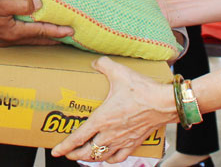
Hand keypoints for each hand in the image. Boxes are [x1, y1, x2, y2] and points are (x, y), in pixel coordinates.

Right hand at [0, 0, 73, 45]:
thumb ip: (20, 4)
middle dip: (54, 39)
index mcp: (13, 33)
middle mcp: (11, 40)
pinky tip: (34, 29)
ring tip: (58, 35)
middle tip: (70, 37)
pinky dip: (33, 34)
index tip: (72, 31)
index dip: (57, 31)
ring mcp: (4, 40)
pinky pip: (22, 37)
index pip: (41, 32)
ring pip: (31, 40)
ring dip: (44, 37)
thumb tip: (40, 4)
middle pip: (38, 40)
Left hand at [50, 57, 177, 161]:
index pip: (78, 138)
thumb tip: (95, 62)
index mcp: (102, 119)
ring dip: (91, 158)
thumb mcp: (119, 72)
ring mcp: (122, 140)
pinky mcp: (134, 142)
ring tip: (85, 156)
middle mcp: (110, 134)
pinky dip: (111, 160)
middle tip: (68, 154)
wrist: (165, 103)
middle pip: (88, 152)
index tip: (56, 151)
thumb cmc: (142, 90)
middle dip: (75, 154)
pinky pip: (120, 157)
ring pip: (102, 157)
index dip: (65, 146)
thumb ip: (104, 65)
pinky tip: (108, 157)